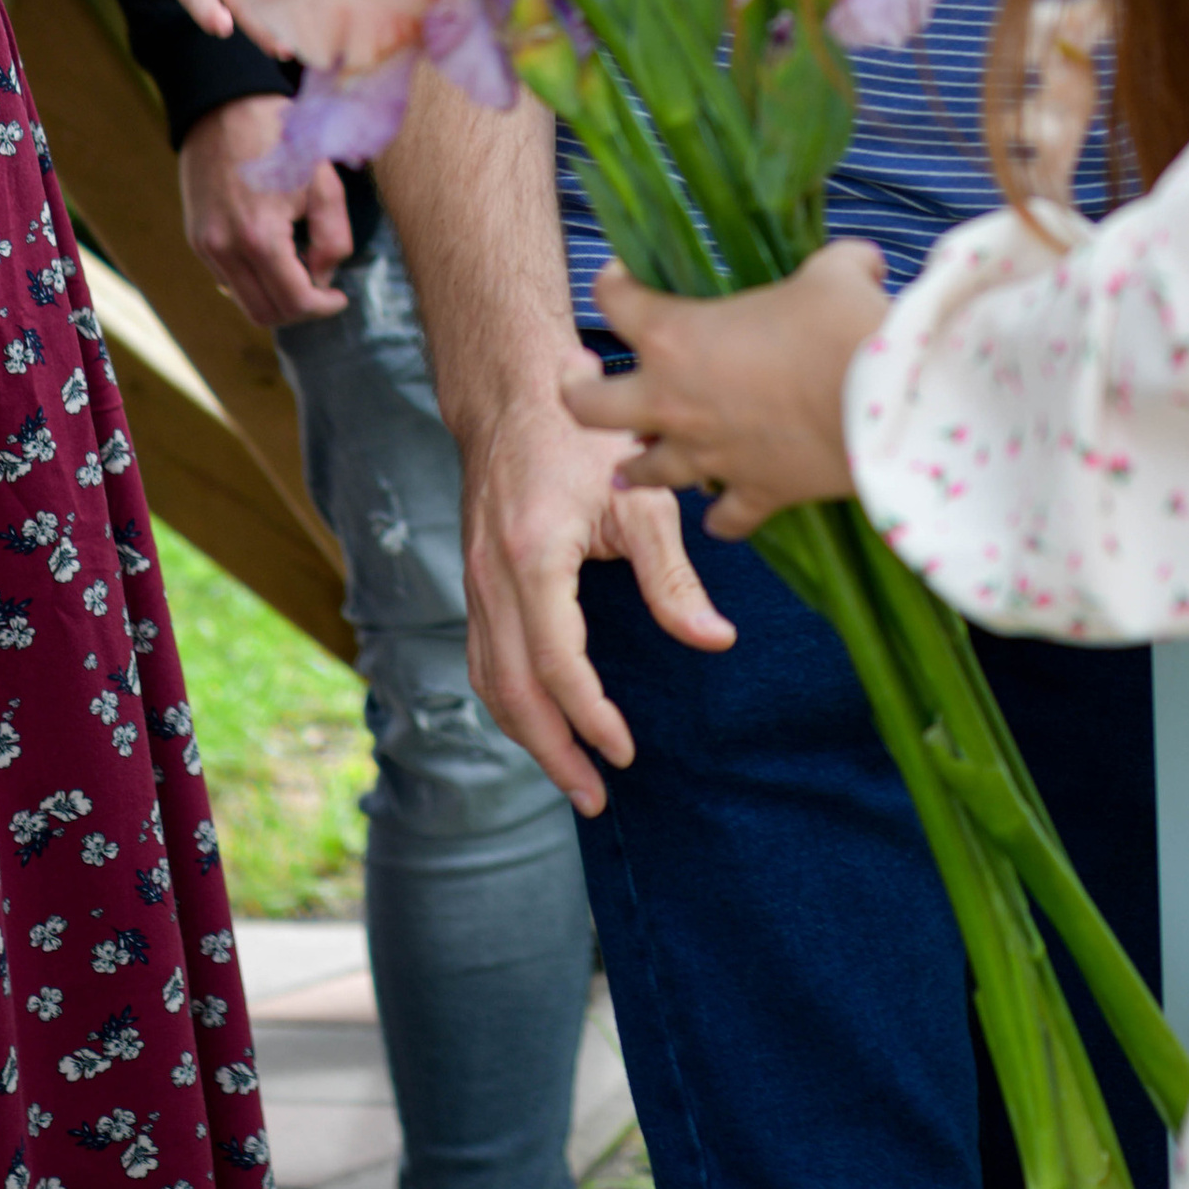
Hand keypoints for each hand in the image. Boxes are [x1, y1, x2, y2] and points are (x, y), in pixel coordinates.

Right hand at [181, 97, 351, 328]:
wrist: (224, 108)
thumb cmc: (282, 139)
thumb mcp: (324, 184)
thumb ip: (332, 239)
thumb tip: (322, 278)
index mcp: (260, 235)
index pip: (294, 301)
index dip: (323, 308)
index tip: (339, 297)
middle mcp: (225, 248)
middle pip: (265, 314)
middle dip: (300, 309)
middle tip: (321, 287)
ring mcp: (206, 246)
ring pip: (244, 302)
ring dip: (276, 296)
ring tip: (299, 264)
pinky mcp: (196, 239)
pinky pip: (228, 280)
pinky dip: (254, 280)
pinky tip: (273, 253)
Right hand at [460, 381, 737, 811]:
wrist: (516, 390)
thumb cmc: (585, 434)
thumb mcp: (641, 497)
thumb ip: (672, 575)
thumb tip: (713, 639)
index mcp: (532, 557)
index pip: (555, 662)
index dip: (589, 716)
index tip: (623, 752)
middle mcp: (491, 577)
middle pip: (510, 689)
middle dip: (552, 750)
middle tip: (594, 798)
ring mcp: (474, 580)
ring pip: (488, 680)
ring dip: (528, 735)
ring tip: (573, 775)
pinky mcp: (475, 580)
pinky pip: (483, 656)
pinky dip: (510, 700)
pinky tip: (542, 721)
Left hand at [563, 240, 890, 538]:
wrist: (888, 409)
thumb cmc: (847, 328)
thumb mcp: (836, 273)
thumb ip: (837, 264)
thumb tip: (866, 263)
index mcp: (678, 337)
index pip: (615, 302)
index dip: (610, 283)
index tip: (617, 277)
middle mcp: (676, 402)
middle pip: (589, 409)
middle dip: (577, 392)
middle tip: (581, 378)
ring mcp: (710, 455)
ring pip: (646, 471)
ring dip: (638, 463)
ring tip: (632, 460)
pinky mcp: (755, 494)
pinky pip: (724, 520)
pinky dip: (721, 517)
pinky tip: (721, 514)